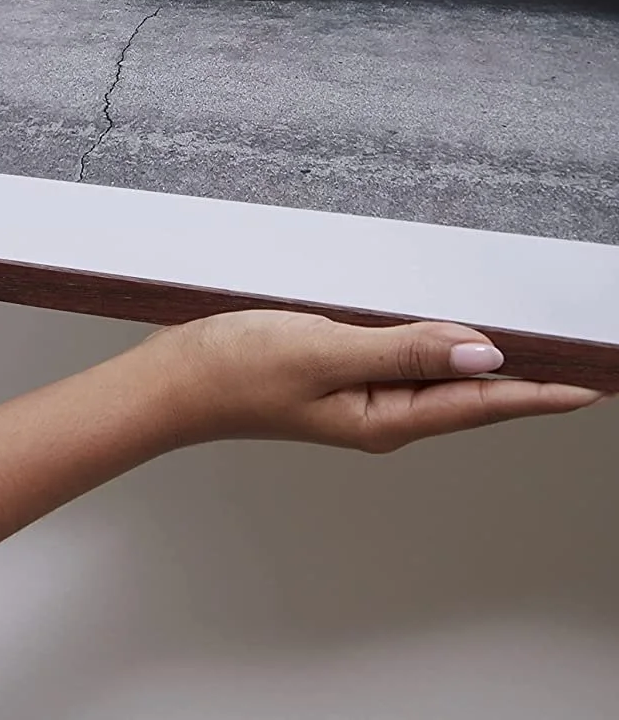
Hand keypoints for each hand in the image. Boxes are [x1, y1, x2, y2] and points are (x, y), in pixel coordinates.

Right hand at [161, 310, 602, 452]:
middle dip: (527, 382)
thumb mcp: (326, 352)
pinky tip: (449, 332)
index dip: (539, 393)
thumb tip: (484, 355)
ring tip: (534, 350)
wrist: (172, 379)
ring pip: (440, 376)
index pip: (480, 404)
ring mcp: (359, 393)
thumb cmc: (236, 370)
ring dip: (486, 363)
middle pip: (470, 396)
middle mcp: (380, 411)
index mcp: (385, 417)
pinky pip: (406, 358)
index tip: (589, 385)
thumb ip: (405, 351)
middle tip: (577, 363)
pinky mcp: (339, 370)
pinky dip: (437, 343)